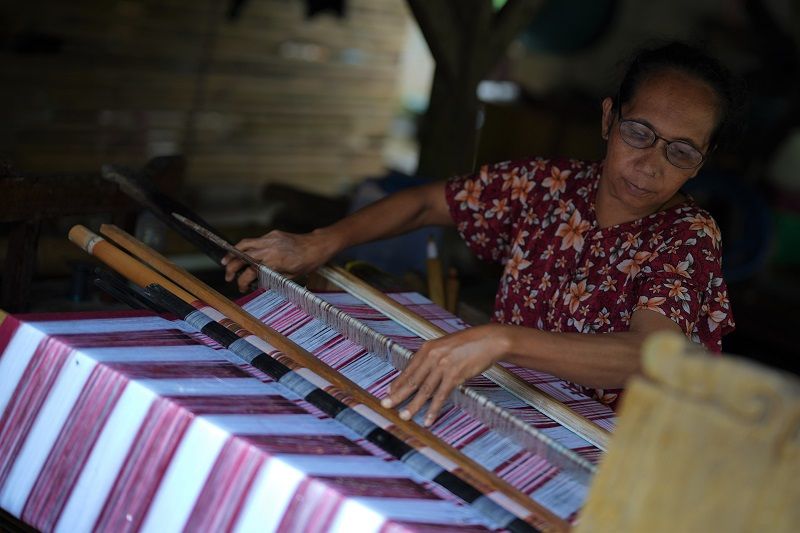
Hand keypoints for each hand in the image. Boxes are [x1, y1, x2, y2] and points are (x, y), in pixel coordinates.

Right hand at [222, 229, 338, 292]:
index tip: (241, 288)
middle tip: (228, 277)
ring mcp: (270, 238)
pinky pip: (255, 240)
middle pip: (242, 256)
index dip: (242, 282)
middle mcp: (269, 248)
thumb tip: (257, 284)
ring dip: (233, 253)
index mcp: (273, 261)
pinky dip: (246, 247)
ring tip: (226, 261)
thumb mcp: (289, 277)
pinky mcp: (272, 234)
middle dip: (232, 267)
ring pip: (244, 244)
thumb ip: (271, 278)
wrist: (317, 246)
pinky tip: (243, 254)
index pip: (250, 272)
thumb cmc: (307, 263)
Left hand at [381, 324, 511, 425]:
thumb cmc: (468, 344)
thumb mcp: (445, 346)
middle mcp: (432, 356)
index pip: (409, 369)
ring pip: (424, 390)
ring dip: (413, 405)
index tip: (389, 393)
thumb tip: (421, 373)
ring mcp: (443, 366)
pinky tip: (428, 418)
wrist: (488, 340)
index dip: (398, 382)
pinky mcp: (455, 375)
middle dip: (398, 395)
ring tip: (404, 416)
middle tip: (386, 405)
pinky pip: (441, 396)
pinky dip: (434, 409)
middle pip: (412, 380)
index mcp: (428, 348)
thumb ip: (432, 357)